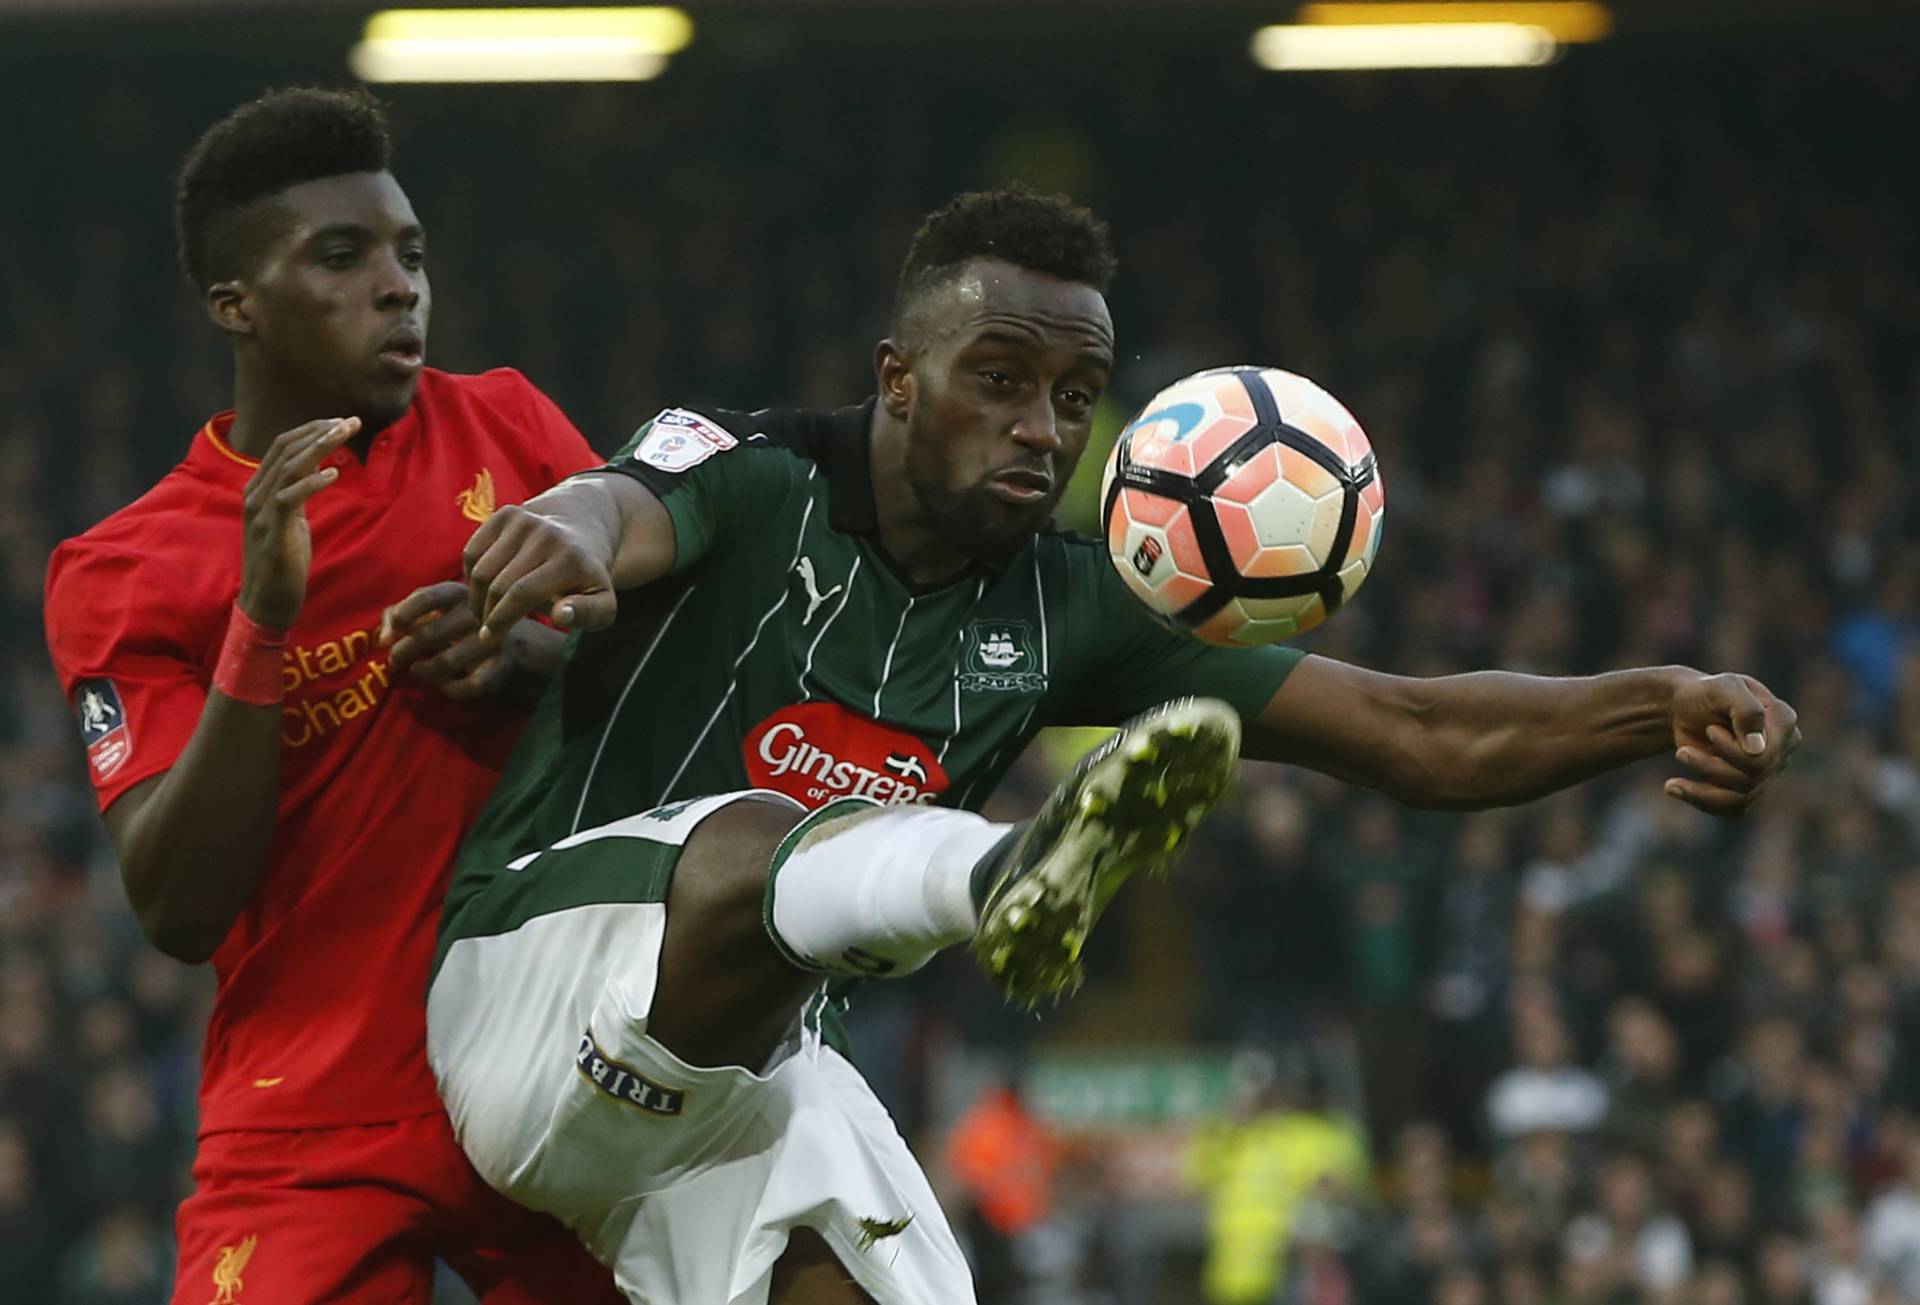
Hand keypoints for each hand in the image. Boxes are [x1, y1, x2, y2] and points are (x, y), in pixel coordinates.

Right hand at [237, 417, 357, 628]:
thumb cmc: (282, 560)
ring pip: (287, 468)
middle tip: (351, 421)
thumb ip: (298, 492)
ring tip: (345, 434)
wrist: (267, 601)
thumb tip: (318, 467)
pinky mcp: (271, 533)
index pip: (282, 446)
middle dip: (320, 431)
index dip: (311, 429)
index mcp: (258, 489)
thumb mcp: (292, 518)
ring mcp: (260, 513)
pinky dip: (311, 482)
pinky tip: (334, 473)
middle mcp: (254, 495)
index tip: (341, 421)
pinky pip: (289, 499)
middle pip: (285, 449)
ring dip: (319, 447)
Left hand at [381, 580, 517, 699]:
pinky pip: (466, 686)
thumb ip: (398, 615)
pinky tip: (442, 684)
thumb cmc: (454, 623)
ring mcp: (491, 640)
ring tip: (416, 671)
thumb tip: (382, 639)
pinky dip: (448, 688)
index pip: (425, 598)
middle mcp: (476, 613)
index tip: (392, 633)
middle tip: (395, 661)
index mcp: (456, 593)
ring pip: (445, 662)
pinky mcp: (499, 668)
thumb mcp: (429, 610)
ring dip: (422, 672)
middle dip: (403, 651)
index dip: (402, 615)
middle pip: (429, 634)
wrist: (509, 644)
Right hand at [463, 503, 617, 643]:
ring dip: (475, 597)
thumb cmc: (586, 581)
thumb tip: (560, 614)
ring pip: (480, 569)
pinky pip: (473, 552)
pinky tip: (483, 590)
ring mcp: (525, 520)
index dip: (500, 620)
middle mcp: (546, 534)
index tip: (490, 638)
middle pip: (498, 584)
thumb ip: (587, 614)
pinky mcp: (507, 514)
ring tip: (485, 614)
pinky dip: (470, 576)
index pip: (522, 593)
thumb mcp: (602, 604)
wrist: (583, 533)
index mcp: (570, 559)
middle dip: (486, 614)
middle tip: (486, 631)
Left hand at [1665, 671, 1800, 814]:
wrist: (1685, 708)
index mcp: (1783, 722)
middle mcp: (1782, 749)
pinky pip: (1731, 809)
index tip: (1710, 730)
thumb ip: (1746, 710)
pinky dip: (1699, 800)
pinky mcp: (1749, 789)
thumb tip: (1757, 749)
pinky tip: (1672, 787)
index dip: (1732, 750)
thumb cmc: (1706, 694)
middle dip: (1710, 766)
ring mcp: (1767, 772)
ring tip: (1678, 762)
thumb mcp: (1723, 688)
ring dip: (1701, 785)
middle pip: (1752, 777)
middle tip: (1681, 751)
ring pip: (1741, 797)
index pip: (1765, 756)